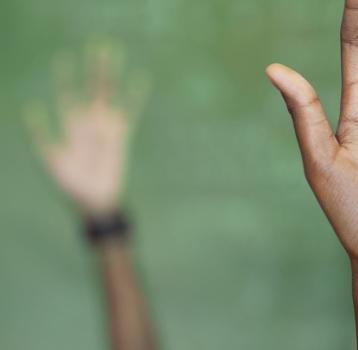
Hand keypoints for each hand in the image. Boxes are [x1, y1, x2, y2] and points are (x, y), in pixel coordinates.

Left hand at [25, 43, 147, 216]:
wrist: (94, 201)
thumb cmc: (70, 185)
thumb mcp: (51, 159)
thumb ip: (42, 135)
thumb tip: (31, 108)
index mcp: (71, 127)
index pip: (68, 96)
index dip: (66, 78)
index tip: (65, 58)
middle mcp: (89, 123)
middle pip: (92, 89)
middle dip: (95, 69)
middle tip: (99, 46)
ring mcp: (106, 127)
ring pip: (110, 95)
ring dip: (112, 76)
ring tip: (116, 54)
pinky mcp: (121, 135)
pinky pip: (130, 111)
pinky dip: (135, 97)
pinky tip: (140, 80)